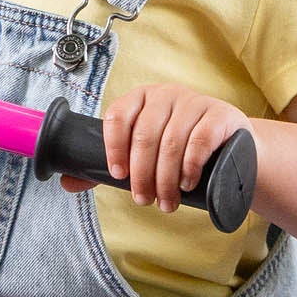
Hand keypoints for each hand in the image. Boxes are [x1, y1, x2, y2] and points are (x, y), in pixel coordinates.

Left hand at [66, 82, 253, 215]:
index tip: (117, 175)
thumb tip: (67, 183)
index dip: (114, 147)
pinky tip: (187, 184)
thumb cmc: (178, 149)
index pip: (118, 115)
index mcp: (140, 99)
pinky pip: (199, 141)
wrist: (229, 146)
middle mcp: (165, 94)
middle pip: (145, 135)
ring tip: (166, 202)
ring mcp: (194, 102)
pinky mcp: (219, 115)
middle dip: (142, 174)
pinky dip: (189, 166)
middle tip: (144, 200)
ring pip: (171, 142)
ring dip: (165, 179)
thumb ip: (108, 167)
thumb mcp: (144, 153)